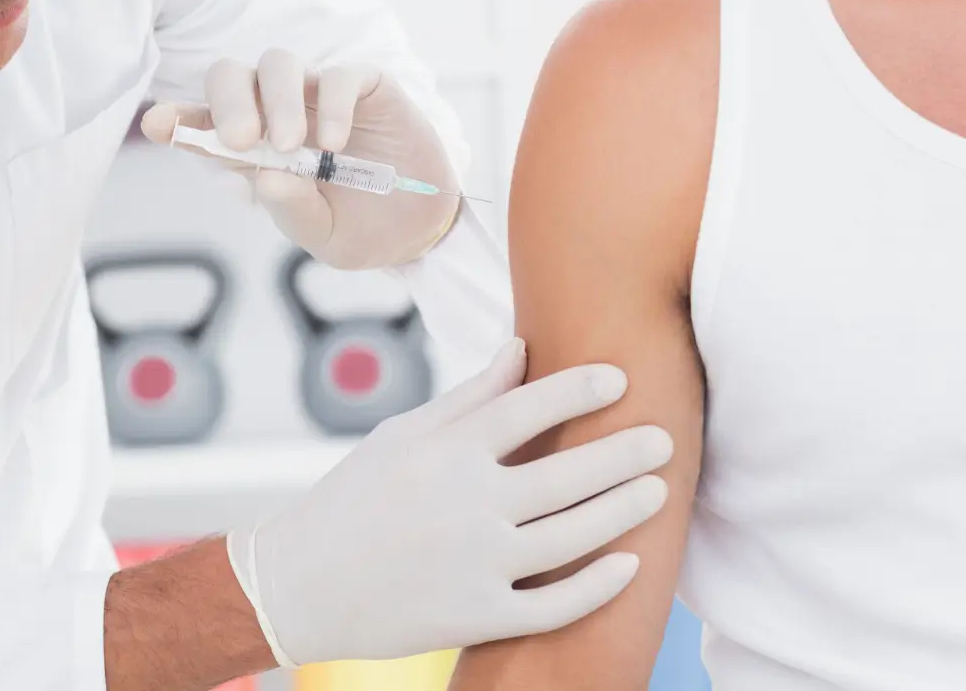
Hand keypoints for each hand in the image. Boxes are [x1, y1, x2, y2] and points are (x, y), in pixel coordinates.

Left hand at [140, 49, 460, 269]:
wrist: (422, 231)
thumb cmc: (361, 230)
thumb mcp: (322, 235)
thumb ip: (292, 209)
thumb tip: (264, 177)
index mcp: (255, 149)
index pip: (205, 124)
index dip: (178, 119)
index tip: (157, 125)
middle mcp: (279, 113)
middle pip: (234, 77)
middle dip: (228, 102)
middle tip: (240, 140)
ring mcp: (318, 95)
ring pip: (279, 64)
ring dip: (275, 99)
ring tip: (292, 145)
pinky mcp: (364, 86)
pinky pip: (338, 75)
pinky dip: (330, 103)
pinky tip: (333, 142)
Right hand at [226, 339, 672, 667]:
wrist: (301, 585)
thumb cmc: (354, 498)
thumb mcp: (401, 435)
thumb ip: (469, 397)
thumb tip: (522, 348)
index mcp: (442, 452)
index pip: (525, 409)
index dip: (579, 390)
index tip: (620, 378)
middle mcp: (463, 505)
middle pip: (566, 474)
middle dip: (624, 453)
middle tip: (664, 439)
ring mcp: (473, 565)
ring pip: (573, 536)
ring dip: (624, 511)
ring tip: (658, 490)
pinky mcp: (476, 617)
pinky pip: (554, 604)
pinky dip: (598, 586)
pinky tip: (629, 564)